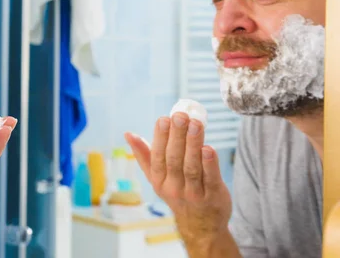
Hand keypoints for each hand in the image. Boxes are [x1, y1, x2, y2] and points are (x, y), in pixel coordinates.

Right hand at [125, 113, 232, 252]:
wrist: (200, 226)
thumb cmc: (178, 193)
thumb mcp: (157, 177)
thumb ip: (144, 155)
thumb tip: (128, 133)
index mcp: (159, 180)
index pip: (158, 156)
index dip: (160, 137)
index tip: (164, 118)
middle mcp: (173, 188)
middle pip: (174, 159)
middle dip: (177, 136)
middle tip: (180, 115)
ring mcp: (193, 194)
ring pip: (191, 166)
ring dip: (193, 144)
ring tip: (196, 123)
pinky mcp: (213, 197)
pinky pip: (210, 179)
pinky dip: (209, 164)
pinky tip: (209, 148)